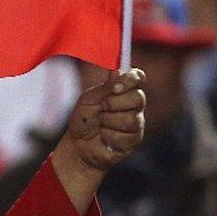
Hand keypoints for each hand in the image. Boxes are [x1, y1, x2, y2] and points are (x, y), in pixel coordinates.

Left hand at [50, 68, 146, 212]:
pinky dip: (108, 135)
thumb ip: (104, 87)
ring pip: (131, 119)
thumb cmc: (83, 119)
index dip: (131, 79)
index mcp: (124, 90)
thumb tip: (117, 70)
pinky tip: (104, 137)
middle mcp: (134, 105)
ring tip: (101, 124)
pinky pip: (125, 136)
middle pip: (138, 98)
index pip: (138, 78)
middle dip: (115, 103)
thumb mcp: (89, 100)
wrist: (78, 145)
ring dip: (109, 121)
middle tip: (102, 108)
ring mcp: (136, 123)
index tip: (115, 86)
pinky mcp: (134, 140)